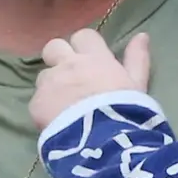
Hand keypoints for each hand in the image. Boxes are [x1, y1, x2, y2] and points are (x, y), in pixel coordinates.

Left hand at [32, 28, 151, 130]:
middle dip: (58, 58)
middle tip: (69, 78)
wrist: (104, 142)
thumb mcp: (138, 86)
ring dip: (52, 87)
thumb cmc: (126, 113)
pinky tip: (56, 124)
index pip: (83, 36)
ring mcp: (50, 82)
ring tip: (64, 107)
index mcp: (94, 58)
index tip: (89, 60)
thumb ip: (137, 59)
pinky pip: (37, 101)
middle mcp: (68, 64)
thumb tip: (142, 35)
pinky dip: (45, 110)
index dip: (84, 47)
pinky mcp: (36, 103)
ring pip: (43, 76)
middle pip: (53, 47)